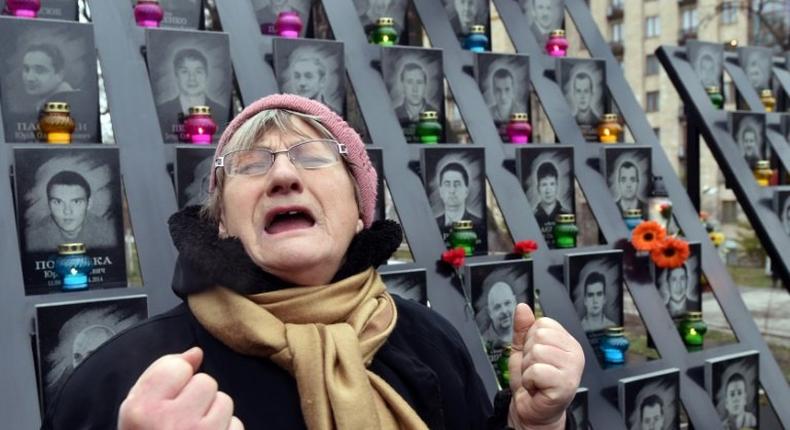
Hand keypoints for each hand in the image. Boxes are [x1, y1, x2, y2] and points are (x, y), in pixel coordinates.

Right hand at [119, 347, 243, 429]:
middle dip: (197, 398)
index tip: (165, 401)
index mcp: (143, 412)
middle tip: (180, 422)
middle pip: (206, 382)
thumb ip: (161, 375)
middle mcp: (173, 423)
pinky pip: (236, 426)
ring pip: (225, 402)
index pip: (176, 367)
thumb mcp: (136, 411)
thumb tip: (196, 353)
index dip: (175, 381)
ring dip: (214, 415)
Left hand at [507, 304, 583, 429]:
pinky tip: (537, 386)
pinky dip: (530, 379)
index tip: (535, 356)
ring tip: (536, 379)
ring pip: (537, 352)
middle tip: (535, 369)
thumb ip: (523, 328)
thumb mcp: (523, 350)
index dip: (531, 339)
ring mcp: (572, 369)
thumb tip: (522, 307)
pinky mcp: (565, 385)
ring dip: (528, 368)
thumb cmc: (532, 382)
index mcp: (567, 342)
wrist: (533, 409)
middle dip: (528, 355)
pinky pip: (536, 370)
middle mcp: (574, 354)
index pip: (543, 323)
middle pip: (539, 336)